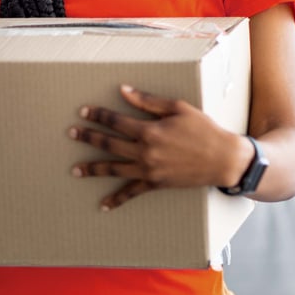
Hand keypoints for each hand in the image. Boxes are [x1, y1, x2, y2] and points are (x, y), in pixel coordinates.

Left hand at [67, 85, 250, 210]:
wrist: (223, 159)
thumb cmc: (203, 129)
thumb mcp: (178, 108)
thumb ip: (148, 101)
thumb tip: (123, 90)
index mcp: (149, 130)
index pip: (116, 121)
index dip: (98, 115)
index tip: (84, 112)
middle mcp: (145, 151)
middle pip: (109, 143)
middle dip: (88, 137)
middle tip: (71, 133)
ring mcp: (149, 170)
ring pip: (113, 169)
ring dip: (92, 168)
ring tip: (74, 169)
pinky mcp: (155, 184)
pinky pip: (132, 192)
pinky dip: (116, 200)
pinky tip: (103, 204)